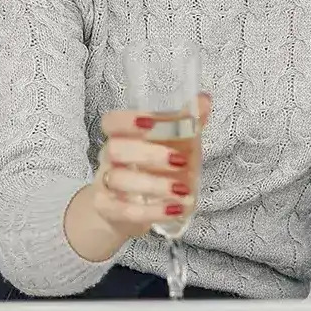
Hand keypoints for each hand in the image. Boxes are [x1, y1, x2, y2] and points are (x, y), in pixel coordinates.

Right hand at [64, 93, 209, 261]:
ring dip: (154, 184)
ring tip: (183, 190)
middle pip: (115, 149)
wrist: (130, 209)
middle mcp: (110, 158)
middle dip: (149, 154)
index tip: (151, 122)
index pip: (111, 122)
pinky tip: (175, 209)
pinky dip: (152, 211)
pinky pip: (124, 211)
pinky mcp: (109, 210)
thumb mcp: (175, 146)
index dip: (127, 120)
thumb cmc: (154, 169)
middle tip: (180, 161)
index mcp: (122, 136)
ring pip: (118, 180)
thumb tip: (204, 99)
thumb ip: (187, 124)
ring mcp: (106, 185)